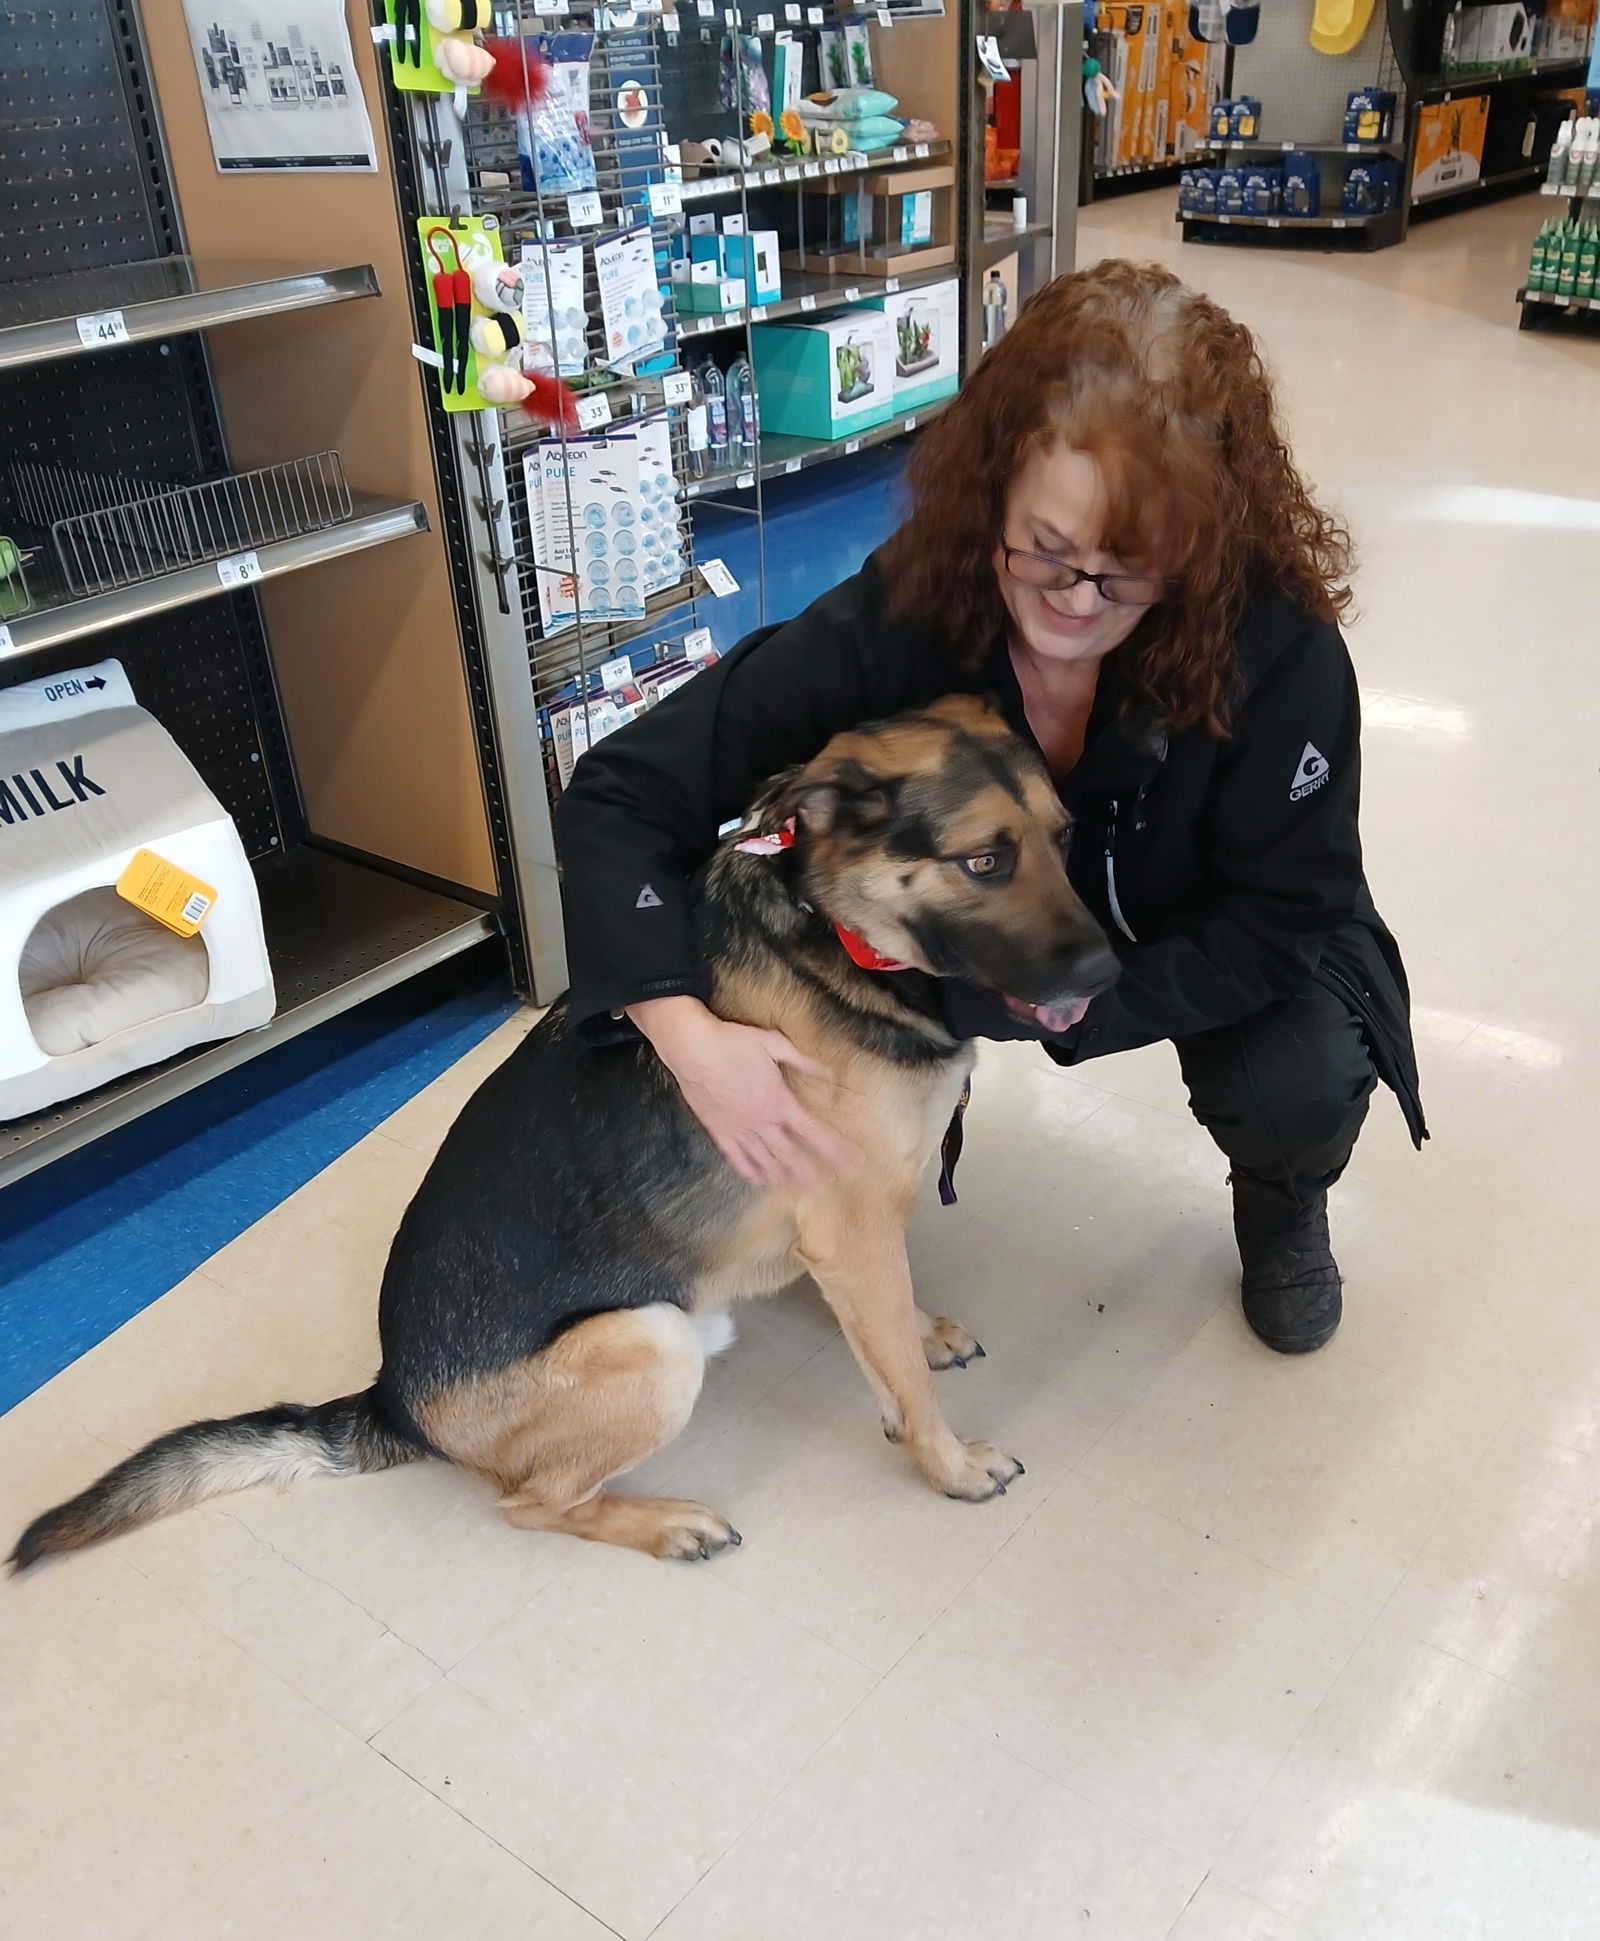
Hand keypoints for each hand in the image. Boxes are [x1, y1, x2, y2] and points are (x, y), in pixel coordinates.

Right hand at [628, 997, 853, 1187]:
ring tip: (798, 1190)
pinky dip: (749, 1170)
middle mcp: (761, 1121)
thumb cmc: (732, 1042)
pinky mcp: (718, 1129)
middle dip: (811, 1172)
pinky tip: (759, 1180)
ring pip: (765, 1159)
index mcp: (779, 1101)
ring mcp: (739, 1128)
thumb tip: (829, 1072)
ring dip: (784, 1176)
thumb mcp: (774, 1044)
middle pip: (791, 1154)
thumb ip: (803, 1061)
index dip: (835, 1149)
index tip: (852, 1161)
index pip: (814, 1131)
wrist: (692, 1048)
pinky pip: (736, 1157)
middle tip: (826, 1187)